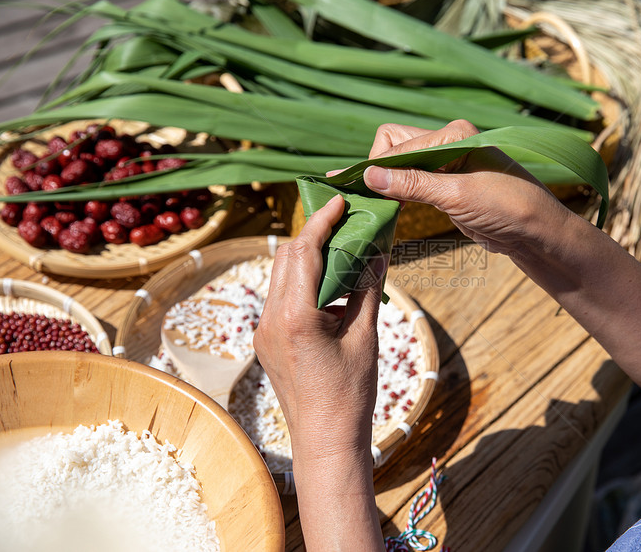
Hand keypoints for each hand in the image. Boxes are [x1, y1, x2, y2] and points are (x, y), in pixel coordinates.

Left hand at [253, 194, 386, 458]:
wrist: (325, 439)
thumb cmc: (350, 394)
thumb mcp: (364, 338)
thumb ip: (367, 291)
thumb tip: (377, 255)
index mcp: (295, 316)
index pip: (304, 252)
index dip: (321, 221)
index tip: (338, 201)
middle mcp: (271, 319)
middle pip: (287, 257)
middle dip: (313, 234)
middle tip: (343, 221)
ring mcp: (264, 331)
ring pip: (281, 276)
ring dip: (307, 257)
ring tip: (340, 249)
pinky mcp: (266, 341)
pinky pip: (282, 298)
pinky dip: (303, 282)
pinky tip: (330, 286)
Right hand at [362, 119, 569, 256]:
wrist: (535, 231)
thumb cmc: (506, 207)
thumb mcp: (456, 195)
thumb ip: (412, 184)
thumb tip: (370, 175)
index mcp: (452, 134)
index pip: (397, 144)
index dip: (376, 167)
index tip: (356, 189)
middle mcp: (448, 143)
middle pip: (395, 147)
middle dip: (379, 170)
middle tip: (367, 198)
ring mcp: (447, 164)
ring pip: (402, 166)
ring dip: (387, 184)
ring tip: (370, 205)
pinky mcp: (447, 185)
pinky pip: (412, 183)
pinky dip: (398, 194)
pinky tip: (387, 209)